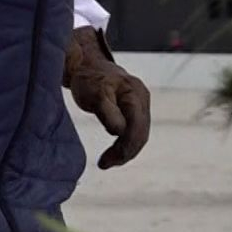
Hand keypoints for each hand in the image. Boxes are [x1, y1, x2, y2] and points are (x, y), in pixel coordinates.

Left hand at [65, 28, 150, 169]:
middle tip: (104, 164)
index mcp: (133, 92)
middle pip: (141, 133)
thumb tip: (119, 132)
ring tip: (107, 162)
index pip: (136, 126)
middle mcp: (142, 97)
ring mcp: (142, 102)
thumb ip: (107, 111)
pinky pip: (136, 130)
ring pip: (140, 134)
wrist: (89, 66)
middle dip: (125, 153)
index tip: (104, 162)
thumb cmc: (89, 80)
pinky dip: (127, 144)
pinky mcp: (137, 108)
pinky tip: (114, 153)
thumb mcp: (94, 94)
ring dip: (126, 151)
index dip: (124, 147)